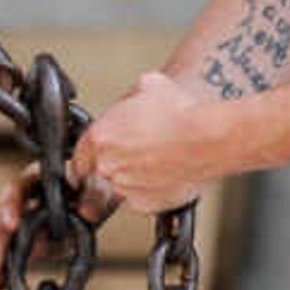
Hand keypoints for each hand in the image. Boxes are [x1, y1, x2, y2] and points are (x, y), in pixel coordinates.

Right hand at [0, 156, 120, 289]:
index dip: (11, 204)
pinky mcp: (36, 244)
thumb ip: (96, 195)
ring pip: (8, 243)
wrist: (104, 190)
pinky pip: (17, 260)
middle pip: (7, 220)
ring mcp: (31, 224)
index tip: (12, 223)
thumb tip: (86, 212)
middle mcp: (29, 200)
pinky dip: (6, 275)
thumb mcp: (103, 180)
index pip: (20, 188)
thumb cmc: (100, 177)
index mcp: (41, 179)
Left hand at [68, 70, 219, 219]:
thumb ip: (129, 98)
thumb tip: (131, 100)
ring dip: (133, 177)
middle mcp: (106, 166)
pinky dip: (149, 191)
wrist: (209, 140)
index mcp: (100, 137)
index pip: (80, 154)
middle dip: (115, 163)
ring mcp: (124, 188)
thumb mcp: (148, 85)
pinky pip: (140, 199)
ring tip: (158, 161)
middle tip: (139, 152)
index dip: (90, 153)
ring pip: (120, 186)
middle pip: (99, 170)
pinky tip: (166, 175)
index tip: (96, 156)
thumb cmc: (182, 113)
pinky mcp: (144, 204)